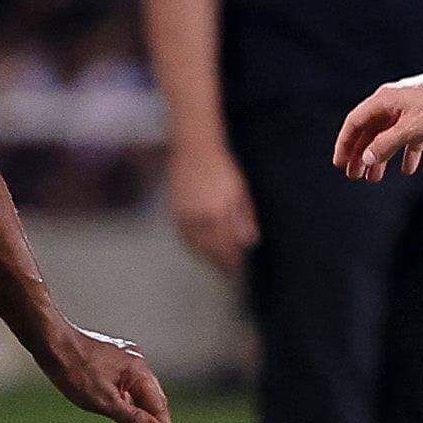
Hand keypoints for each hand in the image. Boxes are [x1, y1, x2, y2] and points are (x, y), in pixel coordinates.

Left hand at [38, 321, 175, 422]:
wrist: (50, 340)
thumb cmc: (74, 370)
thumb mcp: (103, 401)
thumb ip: (132, 418)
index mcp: (139, 371)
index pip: (158, 407)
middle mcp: (136, 362)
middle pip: (153, 398)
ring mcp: (124, 359)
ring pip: (140, 391)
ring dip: (145, 413)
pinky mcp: (110, 359)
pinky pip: (128, 385)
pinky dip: (131, 401)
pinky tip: (127, 410)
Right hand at [167, 142, 256, 274]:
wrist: (194, 148)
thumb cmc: (222, 167)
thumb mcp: (239, 190)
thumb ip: (244, 216)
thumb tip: (249, 241)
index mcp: (218, 212)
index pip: (226, 246)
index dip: (231, 261)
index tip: (237, 269)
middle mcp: (198, 217)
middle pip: (209, 250)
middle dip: (218, 263)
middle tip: (227, 273)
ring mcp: (183, 215)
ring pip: (194, 246)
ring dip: (204, 257)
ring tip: (214, 264)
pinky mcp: (173, 211)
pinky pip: (183, 236)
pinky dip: (192, 246)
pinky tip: (199, 248)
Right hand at [333, 73, 422, 181]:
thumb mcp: (410, 130)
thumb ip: (385, 145)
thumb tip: (366, 158)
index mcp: (384, 100)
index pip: (355, 122)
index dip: (344, 143)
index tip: (339, 163)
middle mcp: (394, 102)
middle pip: (369, 130)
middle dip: (360, 154)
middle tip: (353, 175)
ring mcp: (410, 109)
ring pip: (388, 136)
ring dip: (381, 157)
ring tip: (374, 178)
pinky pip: (409, 137)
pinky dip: (405, 153)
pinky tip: (407, 169)